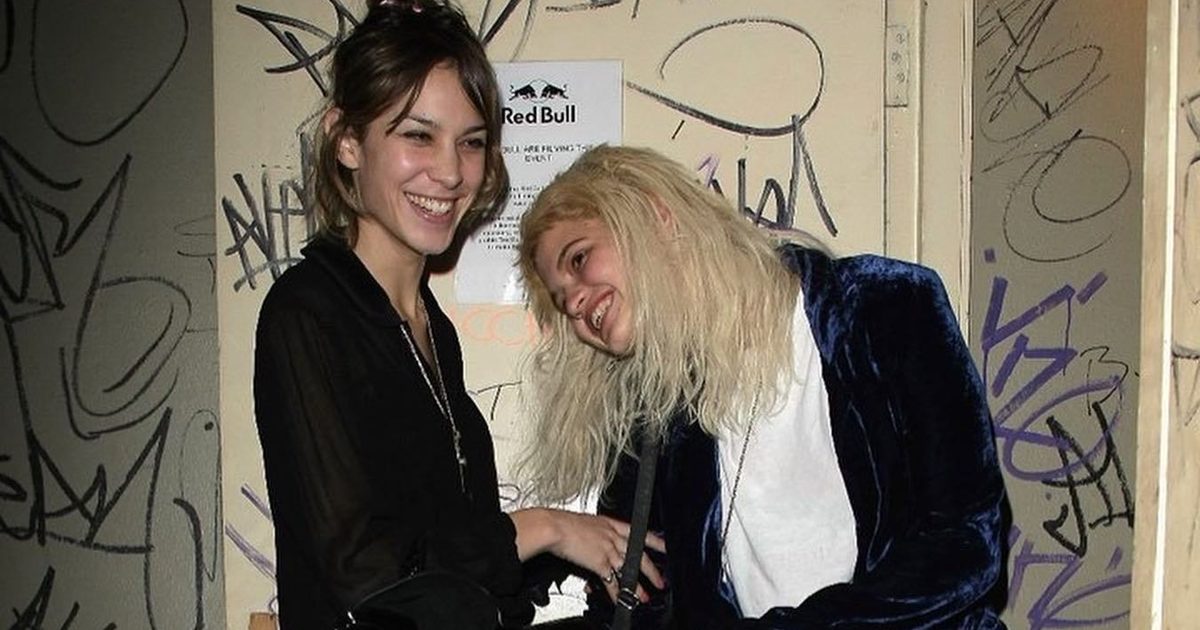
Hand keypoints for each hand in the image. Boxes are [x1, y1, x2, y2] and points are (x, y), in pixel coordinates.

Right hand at [510, 508, 666, 602]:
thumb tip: (595, 541)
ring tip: (645, 597)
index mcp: (610, 524)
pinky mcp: (599, 563)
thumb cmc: (562, 524)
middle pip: (639, 554)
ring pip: (629, 570)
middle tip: (660, 580)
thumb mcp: (584, 523)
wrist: (553, 527)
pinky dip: (617, 594)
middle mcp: (612, 536)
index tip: (665, 546)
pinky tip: (621, 601)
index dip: (655, 541)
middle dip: (652, 570)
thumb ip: (594, 533)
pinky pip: (612, 582)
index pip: (638, 532)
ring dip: (638, 586)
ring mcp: (608, 550)